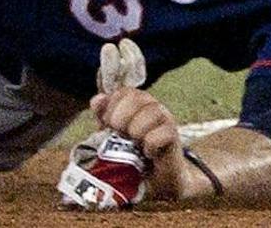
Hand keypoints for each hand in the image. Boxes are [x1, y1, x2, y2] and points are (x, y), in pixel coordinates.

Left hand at [89, 88, 211, 201]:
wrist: (155, 179)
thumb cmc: (133, 155)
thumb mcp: (113, 136)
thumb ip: (104, 117)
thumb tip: (96, 100)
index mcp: (137, 104)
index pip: (124, 91)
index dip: (112, 105)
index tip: (107, 124)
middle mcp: (152, 107)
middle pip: (137, 97)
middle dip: (122, 116)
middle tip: (119, 134)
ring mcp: (165, 120)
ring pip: (152, 111)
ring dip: (137, 130)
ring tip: (134, 144)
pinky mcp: (173, 136)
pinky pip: (161, 133)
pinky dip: (150, 144)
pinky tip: (147, 153)